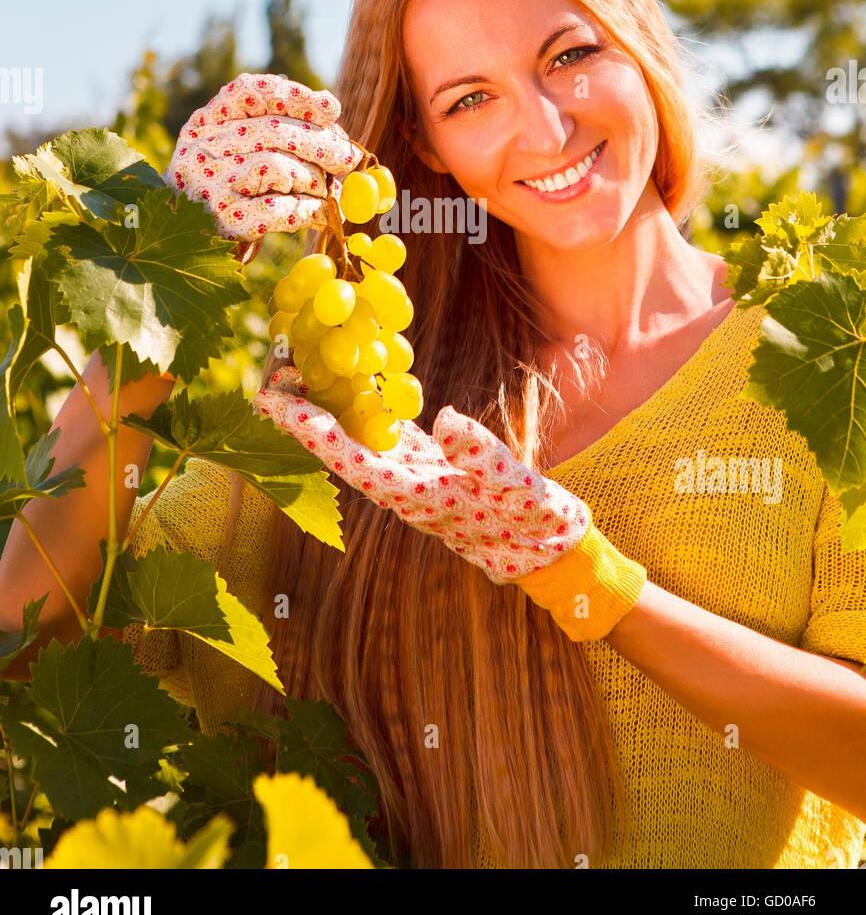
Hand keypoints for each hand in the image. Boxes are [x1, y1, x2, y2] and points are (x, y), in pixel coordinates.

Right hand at [163, 73, 363, 241]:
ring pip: (279, 168)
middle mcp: (202, 149)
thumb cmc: (222, 189)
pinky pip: (279, 209)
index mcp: (205, 123)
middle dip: (320, 143)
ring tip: (325, 191)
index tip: (331, 108)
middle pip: (274, 131)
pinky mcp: (225, 222)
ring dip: (315, 180)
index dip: (295, 96)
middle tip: (345, 158)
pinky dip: (308, 211)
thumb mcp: (232, 148)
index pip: (249, 92)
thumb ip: (270, 124)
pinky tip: (319, 215)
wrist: (184, 243)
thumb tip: (329, 107)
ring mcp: (211, 186)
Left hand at [252, 364, 591, 582]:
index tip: (269, 398)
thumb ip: (483, 455)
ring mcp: (411, 478)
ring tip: (297, 365)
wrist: (549, 549)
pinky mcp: (426, 468)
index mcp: (416, 495)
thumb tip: (445, 418)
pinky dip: (361, 407)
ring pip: (355, 439)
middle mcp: (402, 488)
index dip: (307, 428)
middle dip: (302, 412)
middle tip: (269, 368)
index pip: (349, 458)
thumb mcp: (520, 489)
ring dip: (326, 407)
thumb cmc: (537, 522)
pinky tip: (350, 378)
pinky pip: (381, 435)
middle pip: (338, 447)